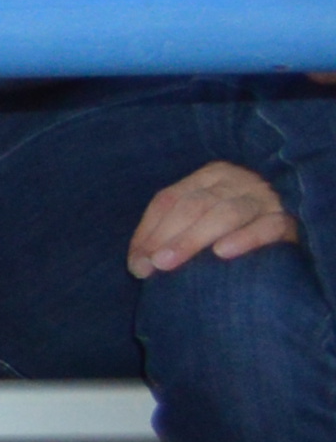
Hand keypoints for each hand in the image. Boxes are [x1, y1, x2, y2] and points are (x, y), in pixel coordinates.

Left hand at [128, 158, 300, 276]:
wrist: (304, 216)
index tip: (136, 263)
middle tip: (151, 265)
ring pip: (224, 214)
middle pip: (194, 205)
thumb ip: (176, 231)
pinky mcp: (288, 219)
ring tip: (170, 262)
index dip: (149, 230)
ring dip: (193, 238)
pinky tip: (223, 253)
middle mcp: (236, 180)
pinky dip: (244, 238)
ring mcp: (263, 198)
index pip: (169, 198)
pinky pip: (267, 227)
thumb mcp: (207, 217)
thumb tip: (138, 265)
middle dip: (166, 236)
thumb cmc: (241, 225)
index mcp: (210, 175)